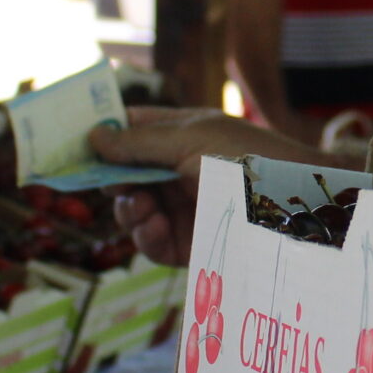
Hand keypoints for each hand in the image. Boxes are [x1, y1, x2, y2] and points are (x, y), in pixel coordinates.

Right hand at [90, 106, 332, 265]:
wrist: (299, 205)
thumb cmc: (249, 157)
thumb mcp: (192, 139)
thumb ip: (139, 142)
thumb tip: (92, 136)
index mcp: (180, 133)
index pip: (131, 130)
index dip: (102, 137)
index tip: (72, 147)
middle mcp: (178, 168)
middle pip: (123, 176)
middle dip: (111, 181)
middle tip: (107, 184)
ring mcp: (183, 206)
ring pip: (132, 212)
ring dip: (128, 211)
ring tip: (141, 209)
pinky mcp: (191, 242)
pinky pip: (152, 243)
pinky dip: (146, 237)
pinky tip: (154, 228)